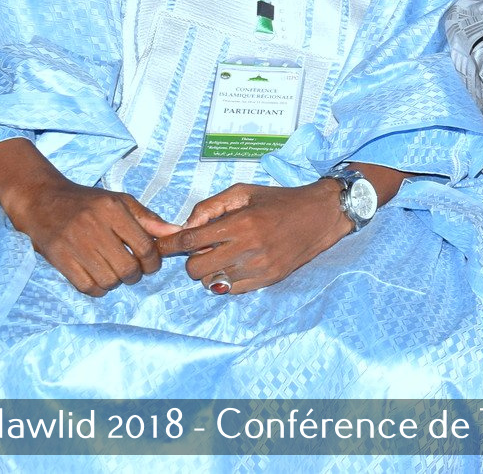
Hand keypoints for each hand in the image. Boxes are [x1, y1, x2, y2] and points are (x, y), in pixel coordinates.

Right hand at [0, 137, 177, 296]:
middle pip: (128, 267)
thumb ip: (149, 219)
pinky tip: (99, 278)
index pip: (145, 246)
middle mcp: (94, 226)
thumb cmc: (88, 202)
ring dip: (117, 282)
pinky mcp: (59, 259)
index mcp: (113, 210)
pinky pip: (86, 287)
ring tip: (115, 272)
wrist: (43, 201)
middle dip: (136, 274)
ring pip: (108, 280)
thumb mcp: (120, 202)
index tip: (151, 263)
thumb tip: (176, 233)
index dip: (154, 261)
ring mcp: (74, 244)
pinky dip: (98, 289)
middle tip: (133, 270)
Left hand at [156, 182, 349, 294]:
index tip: (162, 247)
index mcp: (241, 222)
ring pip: (212, 282)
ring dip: (212, 270)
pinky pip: (230, 290)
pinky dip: (227, 279)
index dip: (172, 244)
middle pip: (196, 268)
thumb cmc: (279, 200)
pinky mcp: (268, 280)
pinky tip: (238, 264)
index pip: (192, 240)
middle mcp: (248, 248)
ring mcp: (259, 268)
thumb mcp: (244, 192)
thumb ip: (210, 207)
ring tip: (227, 255)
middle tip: (207, 248)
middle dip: (194, 258)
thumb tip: (186, 227)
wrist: (320, 216)